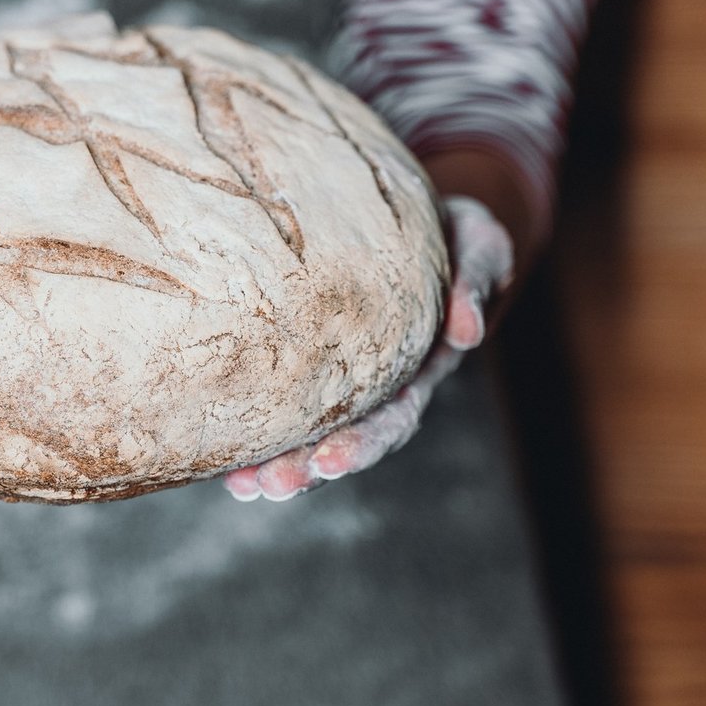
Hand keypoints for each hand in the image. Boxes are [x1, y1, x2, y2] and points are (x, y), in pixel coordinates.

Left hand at [221, 195, 514, 501]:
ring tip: (246, 486)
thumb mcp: (478, 247)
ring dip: (279, 463)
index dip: (363, 443)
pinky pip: (280, 401)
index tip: (330, 463)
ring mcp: (345, 377)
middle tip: (274, 485)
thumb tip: (467, 332)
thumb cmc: (454, 235)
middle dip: (310, 467)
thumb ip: (475, 282)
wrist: (422, 220)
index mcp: (418, 367)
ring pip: (310, 432)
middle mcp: (379, 386)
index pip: (392, 418)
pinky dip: (254, 430)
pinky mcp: (308, 358)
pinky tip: (227, 458)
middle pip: (344, 438)